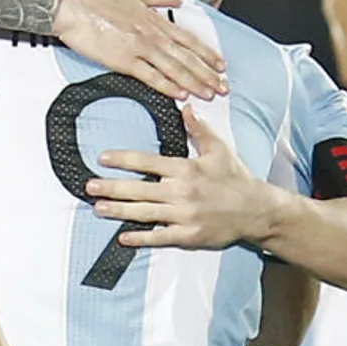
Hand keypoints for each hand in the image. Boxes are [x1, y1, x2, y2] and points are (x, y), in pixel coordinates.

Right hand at [56, 0, 226, 100]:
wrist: (75, 7)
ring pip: (174, 69)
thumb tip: (178, 2)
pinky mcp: (125, 61)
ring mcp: (141, 48)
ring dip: (194, 83)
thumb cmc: (100, 1)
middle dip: (208, 74)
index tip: (221, 66)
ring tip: (208, 94)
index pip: (189, 41)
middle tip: (223, 87)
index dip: (207, 54)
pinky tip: (180, 95)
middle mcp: (154, 35)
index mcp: (157, 21)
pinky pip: (151, 76)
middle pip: (187, 58)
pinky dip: (167, 86)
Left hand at [88, 106, 275, 248]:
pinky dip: (140, 237)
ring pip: (144, 213)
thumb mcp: (220, 150)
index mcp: (186, 169)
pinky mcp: (189, 235)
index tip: (103, 158)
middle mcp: (182, 192)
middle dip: (111, 188)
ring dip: (119, 211)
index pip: (148, 162)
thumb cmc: (236, 178)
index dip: (123, 159)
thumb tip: (185, 108)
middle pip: (139, 189)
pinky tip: (123, 236)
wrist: (257, 210)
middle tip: (89, 186)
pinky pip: (160, 237)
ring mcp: (184, 215)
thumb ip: (199, 129)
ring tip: (98, 208)